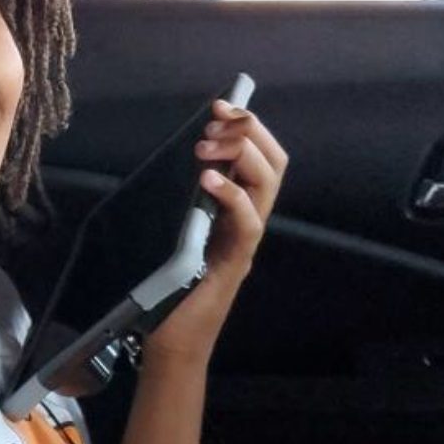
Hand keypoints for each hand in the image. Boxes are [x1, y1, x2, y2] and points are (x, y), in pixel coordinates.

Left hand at [143, 99, 286, 366]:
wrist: (172, 341)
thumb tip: (176, 155)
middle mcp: (249, 222)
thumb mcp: (174, 228)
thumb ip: (182, 197)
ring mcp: (246, 243)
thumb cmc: (168, 286)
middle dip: (248, 131)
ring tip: (206, 145)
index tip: (220, 103)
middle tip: (215, 118)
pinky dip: (232, 196)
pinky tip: (209, 180)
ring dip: (239, 155)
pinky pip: (247, 223)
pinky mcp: (235, 263)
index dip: (248, 126)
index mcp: (237, 210)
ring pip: (268, 186)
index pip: (262, 157)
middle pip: (274, 163)